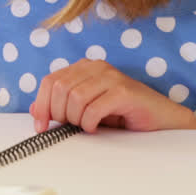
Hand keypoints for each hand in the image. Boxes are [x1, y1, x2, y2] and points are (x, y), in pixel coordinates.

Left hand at [30, 59, 195, 132]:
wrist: (160, 120)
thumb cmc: (123, 114)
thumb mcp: (86, 109)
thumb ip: (61, 106)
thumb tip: (35, 110)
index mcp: (84, 67)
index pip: (50, 81)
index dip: (41, 104)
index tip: (40, 126)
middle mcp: (96, 66)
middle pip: (59, 89)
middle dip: (59, 114)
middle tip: (70, 127)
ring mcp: (111, 76)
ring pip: (74, 98)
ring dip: (76, 119)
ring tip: (86, 126)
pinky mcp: (124, 91)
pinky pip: (93, 108)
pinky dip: (90, 123)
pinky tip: (96, 128)